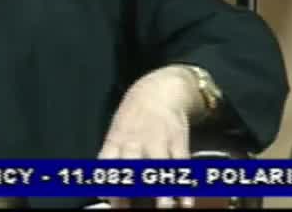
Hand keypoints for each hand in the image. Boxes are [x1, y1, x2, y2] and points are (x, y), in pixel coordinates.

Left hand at [97, 66, 201, 208]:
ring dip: (161, 194)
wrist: (159, 90)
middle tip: (131, 210)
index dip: (108, 183)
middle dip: (130, 190)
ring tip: (164, 210)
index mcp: (117, 139)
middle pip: (130, 167)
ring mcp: (158, 142)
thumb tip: (106, 190)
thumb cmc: (133, 116)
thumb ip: (113, 158)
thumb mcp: (116, 132)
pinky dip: (183, 187)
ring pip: (158, 170)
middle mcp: (135, 142)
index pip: (108, 164)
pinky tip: (185, 203)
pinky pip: (181, 167)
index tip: (111, 202)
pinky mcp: (178, 142)